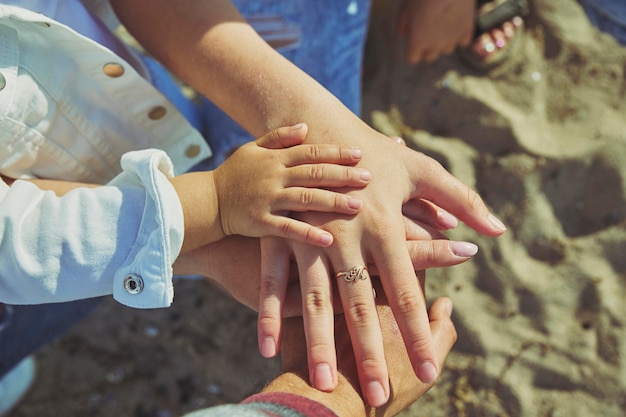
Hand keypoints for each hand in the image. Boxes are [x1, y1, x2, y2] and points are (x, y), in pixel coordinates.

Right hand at [213, 123, 369, 246]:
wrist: (207, 200)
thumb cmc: (234, 174)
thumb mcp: (253, 149)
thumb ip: (279, 138)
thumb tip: (305, 126)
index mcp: (274, 158)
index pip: (310, 152)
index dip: (335, 152)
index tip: (359, 154)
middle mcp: (273, 177)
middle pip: (314, 173)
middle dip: (343, 175)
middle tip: (368, 178)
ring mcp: (267, 200)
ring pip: (305, 199)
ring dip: (333, 202)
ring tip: (358, 206)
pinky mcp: (260, 223)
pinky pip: (287, 229)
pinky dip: (308, 235)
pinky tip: (329, 240)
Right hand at [258, 128, 504, 406]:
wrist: (315, 129)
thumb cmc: (373, 154)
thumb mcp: (420, 170)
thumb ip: (461, 201)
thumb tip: (495, 234)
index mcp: (385, 224)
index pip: (408, 288)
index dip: (417, 332)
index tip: (426, 372)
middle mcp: (349, 236)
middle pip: (362, 304)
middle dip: (369, 351)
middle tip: (376, 395)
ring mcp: (311, 237)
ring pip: (316, 300)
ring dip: (318, 343)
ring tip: (320, 384)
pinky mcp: (280, 235)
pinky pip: (274, 282)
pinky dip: (269, 315)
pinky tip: (267, 349)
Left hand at [397, 0, 475, 63]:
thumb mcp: (405, 7)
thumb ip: (402, 24)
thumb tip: (403, 34)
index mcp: (417, 43)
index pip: (412, 58)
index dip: (412, 50)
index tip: (413, 40)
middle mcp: (434, 47)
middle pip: (429, 57)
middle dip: (427, 48)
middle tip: (427, 32)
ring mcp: (452, 40)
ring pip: (446, 50)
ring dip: (443, 42)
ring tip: (442, 25)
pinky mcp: (467, 32)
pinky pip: (463, 42)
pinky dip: (459, 35)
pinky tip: (456, 23)